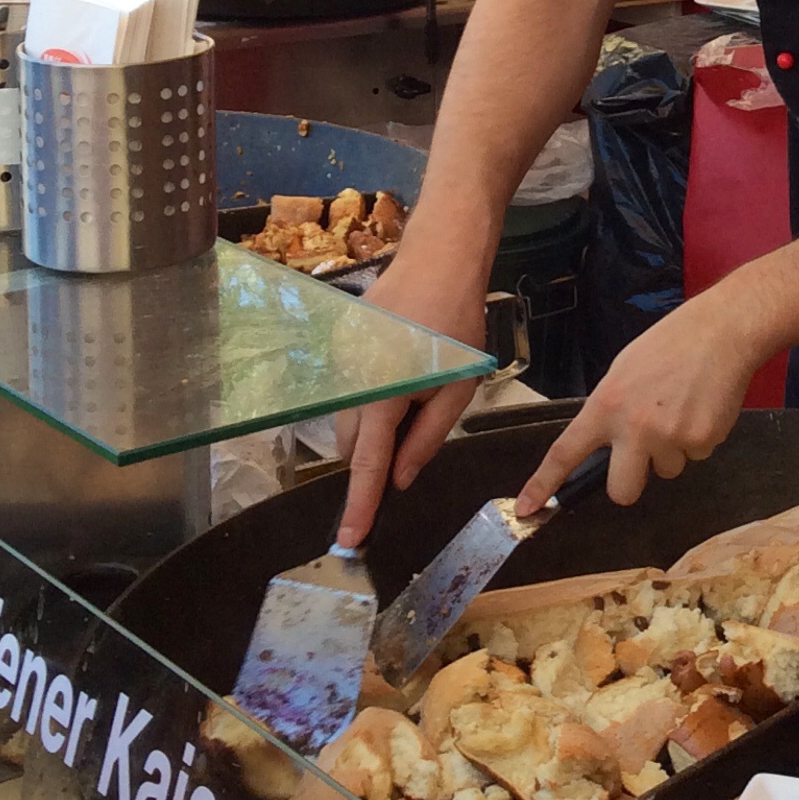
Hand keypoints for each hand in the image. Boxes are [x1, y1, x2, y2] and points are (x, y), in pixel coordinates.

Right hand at [333, 249, 489, 546]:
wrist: (438, 258)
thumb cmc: (457, 323)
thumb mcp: (457, 386)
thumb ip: (427, 436)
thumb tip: (400, 479)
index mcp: (383, 395)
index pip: (366, 466)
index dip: (359, 505)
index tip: (349, 541)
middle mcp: (351, 380)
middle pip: (352, 444)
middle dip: (375, 455)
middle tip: (416, 433)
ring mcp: (341, 360)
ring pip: (350, 416)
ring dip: (374, 423)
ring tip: (418, 386)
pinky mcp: (342, 344)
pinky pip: (351, 387)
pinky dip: (371, 394)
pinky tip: (404, 366)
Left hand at [517, 296, 764, 513]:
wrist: (722, 331)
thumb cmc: (670, 344)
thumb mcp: (624, 371)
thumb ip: (610, 411)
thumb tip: (608, 445)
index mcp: (606, 405)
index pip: (566, 453)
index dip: (544, 484)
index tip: (526, 509)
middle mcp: (634, 427)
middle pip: (622, 491)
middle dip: (632, 479)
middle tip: (646, 450)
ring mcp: (669, 438)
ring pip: (666, 471)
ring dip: (672, 450)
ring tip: (682, 408)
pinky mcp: (703, 441)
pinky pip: (696, 457)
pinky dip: (698, 439)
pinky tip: (703, 406)